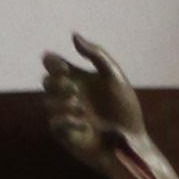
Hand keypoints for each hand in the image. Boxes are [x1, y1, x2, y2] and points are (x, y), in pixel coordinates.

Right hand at [41, 34, 150, 169]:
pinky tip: (85, 125)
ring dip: (63, 103)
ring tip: (82, 109)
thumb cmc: (126, 110)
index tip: (64, 67)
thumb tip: (73, 36)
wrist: (132, 142)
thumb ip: (96, 55)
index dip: (52, 62)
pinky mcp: (66, 135)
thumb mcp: (114, 77)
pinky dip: (68, 122)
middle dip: (56, 83)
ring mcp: (66, 115)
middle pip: (46, 82)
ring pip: (48, 103)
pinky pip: (55, 125)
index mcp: (78, 79)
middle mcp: (70, 95)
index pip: (53, 64)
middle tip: (74, 90)